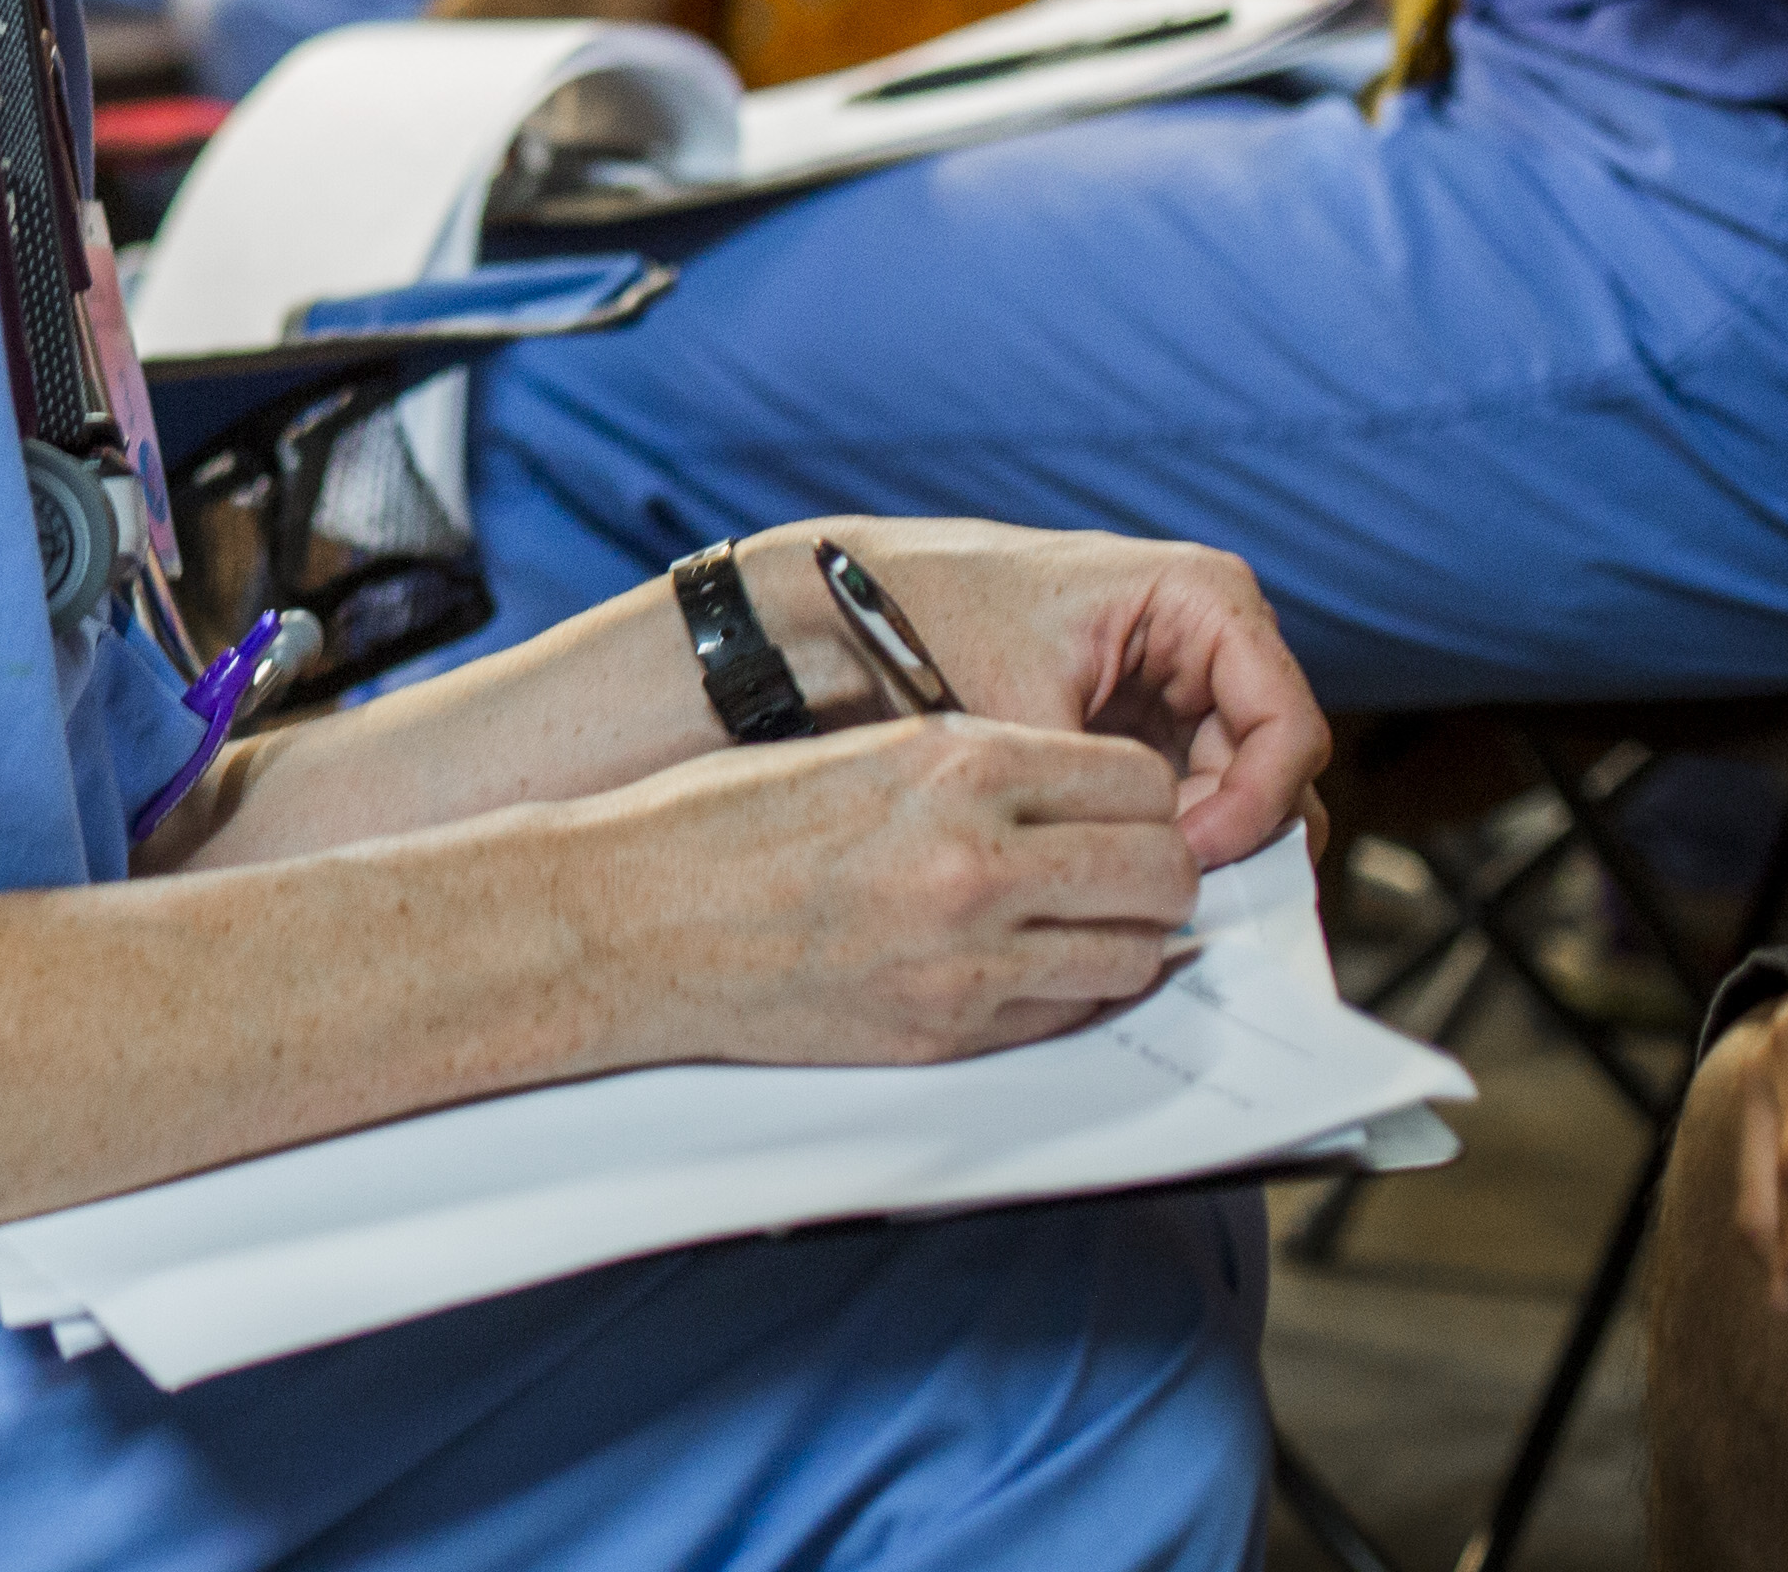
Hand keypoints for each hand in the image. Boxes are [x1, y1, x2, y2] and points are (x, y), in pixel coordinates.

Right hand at [581, 718, 1205, 1065]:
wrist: (628, 919)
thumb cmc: (721, 824)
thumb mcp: (860, 755)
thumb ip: (975, 772)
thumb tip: (1075, 799)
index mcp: (953, 765)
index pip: (1136, 780)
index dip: (1144, 797)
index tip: (1123, 808)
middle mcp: (976, 860)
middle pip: (1160, 871)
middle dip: (1156, 871)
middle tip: (1122, 872)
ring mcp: (966, 958)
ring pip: (1134, 956)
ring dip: (1122, 940)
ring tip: (1074, 924)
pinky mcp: (945, 1032)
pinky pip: (1067, 1016)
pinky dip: (1067, 993)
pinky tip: (1023, 967)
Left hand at [807, 517, 1333, 869]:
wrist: (859, 606)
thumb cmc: (936, 621)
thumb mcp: (1021, 709)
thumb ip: (1101, 792)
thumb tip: (1162, 877)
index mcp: (1205, 598)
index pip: (1288, 727)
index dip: (1255, 808)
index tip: (1186, 858)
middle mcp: (1214, 635)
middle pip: (1275, 769)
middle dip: (1231, 837)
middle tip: (1169, 896)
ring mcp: (1186, 682)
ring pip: (1240, 793)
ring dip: (1201, 847)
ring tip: (1139, 892)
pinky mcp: (1152, 725)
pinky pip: (1194, 795)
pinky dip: (1167, 839)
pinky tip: (1118, 874)